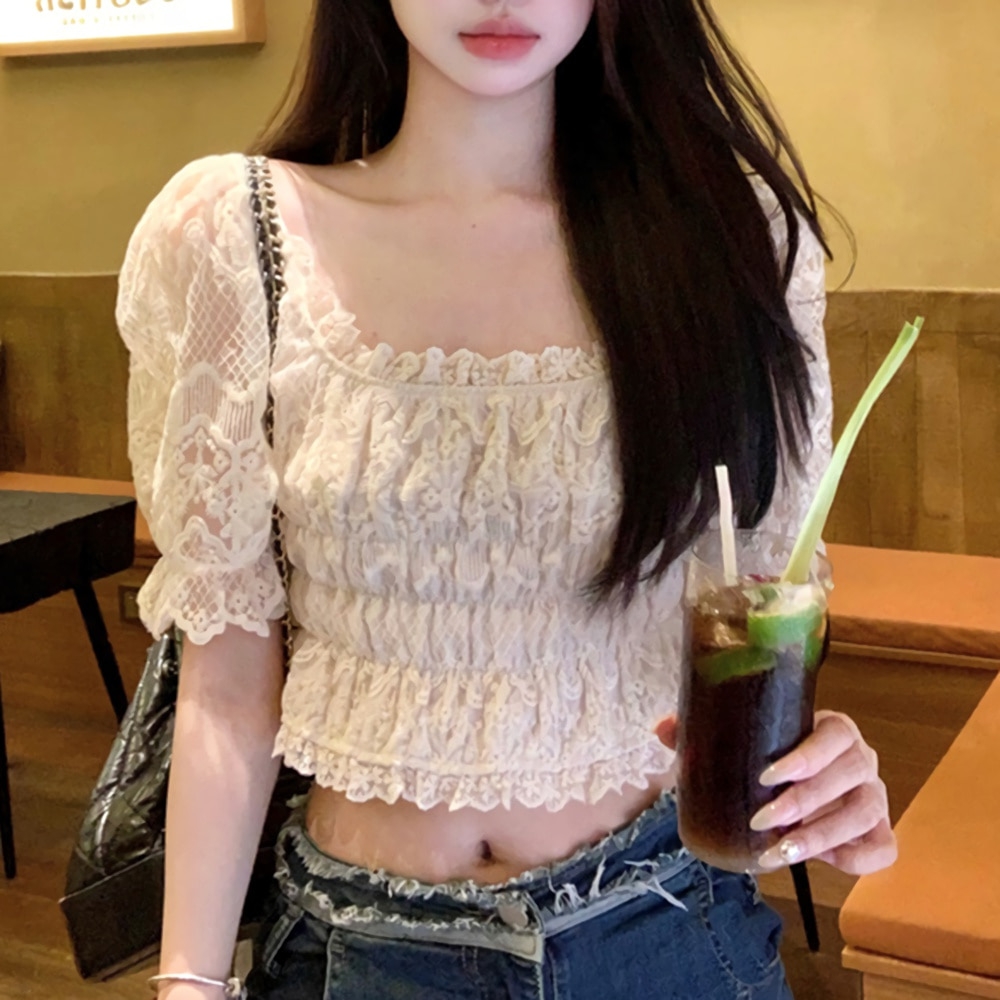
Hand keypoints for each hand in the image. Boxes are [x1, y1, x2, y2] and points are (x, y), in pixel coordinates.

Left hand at [655, 710, 897, 875]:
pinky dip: (856, 859)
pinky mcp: (877, 831)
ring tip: (781, 850)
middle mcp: (861, 758)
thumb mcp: (740, 744)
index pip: (834, 734)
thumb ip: (702, 733)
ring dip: (822, 834)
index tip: (767, 775)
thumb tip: (664, 727)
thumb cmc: (769, 758)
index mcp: (832, 729)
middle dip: (804, 800)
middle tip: (762, 818)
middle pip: (851, 774)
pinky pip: (883, 848)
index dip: (807, 755)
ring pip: (865, 814)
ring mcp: (874, 795)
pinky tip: (822, 864)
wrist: (793, 783)